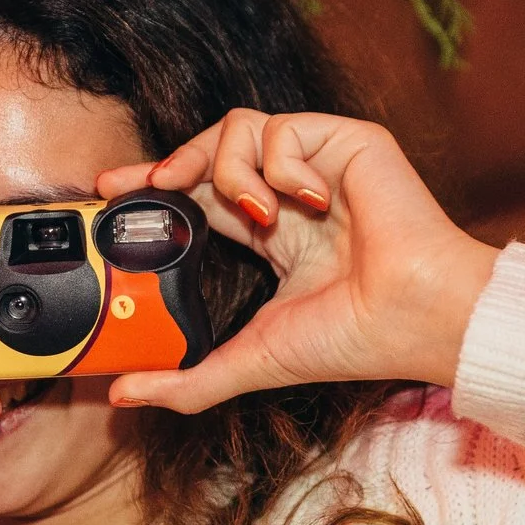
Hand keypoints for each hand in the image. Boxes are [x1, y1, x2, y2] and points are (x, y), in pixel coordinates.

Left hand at [92, 111, 499, 410]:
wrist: (412, 317)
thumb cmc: (353, 339)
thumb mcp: (252, 361)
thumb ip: (187, 381)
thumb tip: (121, 396)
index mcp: (273, 236)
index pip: (201, 198)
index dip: (157, 191)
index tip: (112, 195)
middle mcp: (290, 195)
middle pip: (210, 154)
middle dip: (166, 163)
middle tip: (139, 185)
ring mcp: (317, 165)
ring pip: (238, 130)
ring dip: (231, 173)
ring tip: (256, 216)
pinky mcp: (346, 141)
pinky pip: (283, 128)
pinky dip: (282, 164)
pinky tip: (307, 201)